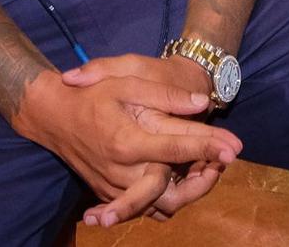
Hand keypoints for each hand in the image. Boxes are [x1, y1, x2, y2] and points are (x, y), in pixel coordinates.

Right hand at [16, 55, 238, 228]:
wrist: (54, 115)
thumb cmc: (92, 95)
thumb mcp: (127, 81)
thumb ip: (165, 95)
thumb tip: (201, 103)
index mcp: (126, 141)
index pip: (175, 149)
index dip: (208, 148)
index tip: (234, 148)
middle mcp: (120, 171)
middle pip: (170, 193)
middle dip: (202, 184)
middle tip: (222, 166)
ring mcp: (113, 186)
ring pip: (159, 206)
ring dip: (187, 193)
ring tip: (208, 172)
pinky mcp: (109, 193)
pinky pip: (143, 208)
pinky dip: (166, 200)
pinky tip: (183, 183)